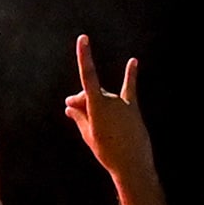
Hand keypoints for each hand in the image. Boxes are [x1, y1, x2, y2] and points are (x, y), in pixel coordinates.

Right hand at [63, 34, 151, 176]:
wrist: (131, 165)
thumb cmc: (107, 152)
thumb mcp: (88, 135)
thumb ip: (79, 117)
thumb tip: (70, 106)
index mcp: (97, 106)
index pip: (89, 76)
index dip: (85, 56)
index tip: (83, 39)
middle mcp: (111, 100)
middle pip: (90, 94)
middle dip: (79, 100)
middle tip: (70, 108)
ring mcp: (122, 104)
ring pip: (104, 97)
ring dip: (95, 104)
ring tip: (91, 120)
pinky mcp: (132, 108)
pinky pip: (129, 88)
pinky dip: (130, 75)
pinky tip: (134, 61)